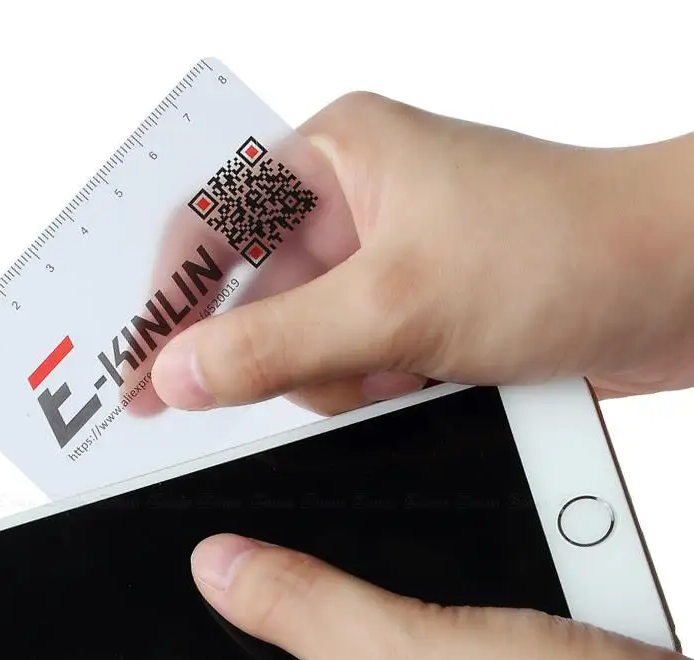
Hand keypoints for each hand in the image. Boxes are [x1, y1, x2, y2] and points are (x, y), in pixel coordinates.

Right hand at [152, 94, 693, 413]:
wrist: (679, 289)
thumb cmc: (570, 246)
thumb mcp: (399, 304)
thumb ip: (275, 345)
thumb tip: (180, 375)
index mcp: (333, 155)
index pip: (206, 224)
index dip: (163, 301)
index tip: (134, 370)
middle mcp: (351, 204)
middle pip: (250, 301)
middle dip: (284, 353)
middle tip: (327, 373)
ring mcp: (381, 264)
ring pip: (297, 347)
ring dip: (339, 378)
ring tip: (403, 368)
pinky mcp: (410, 314)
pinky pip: (345, 368)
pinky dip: (371, 389)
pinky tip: (419, 379)